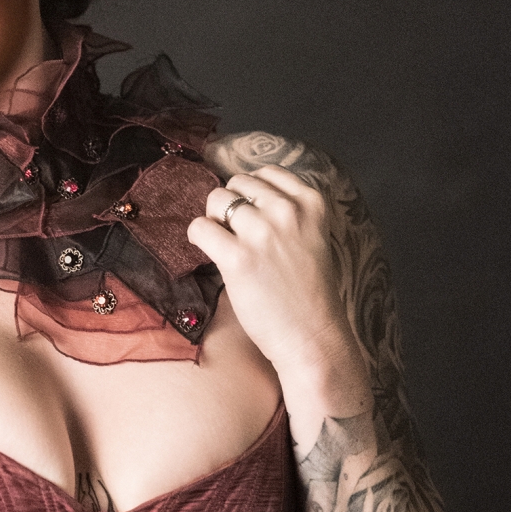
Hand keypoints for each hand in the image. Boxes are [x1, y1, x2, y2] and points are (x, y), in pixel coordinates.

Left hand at [187, 168, 351, 379]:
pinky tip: (210, 254)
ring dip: (213, 221)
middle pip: (236, 184)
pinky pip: (200, 227)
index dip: (249, 195)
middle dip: (230, 207)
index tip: (248, 216)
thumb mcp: (312, 237)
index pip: (265, 174)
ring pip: (215, 200)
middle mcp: (288, 210)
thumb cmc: (308, 293)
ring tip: (224, 246)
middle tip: (235, 236)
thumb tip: (239, 196)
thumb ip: (286, 212)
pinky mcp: (238, 257)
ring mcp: (262, 232)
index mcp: (311, 202)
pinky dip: (197, 237)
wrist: (312, 337)